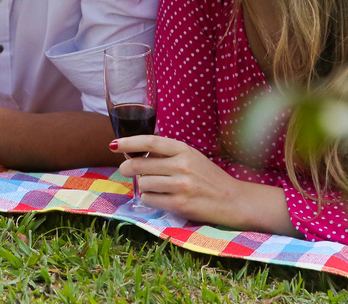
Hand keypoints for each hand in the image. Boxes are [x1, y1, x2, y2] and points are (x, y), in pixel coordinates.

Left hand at [113, 134, 255, 227]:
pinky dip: (149, 198)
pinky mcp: (180, 204)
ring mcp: (181, 186)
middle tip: (125, 169)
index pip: (151, 142)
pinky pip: (150, 199)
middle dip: (127, 167)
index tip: (114, 144)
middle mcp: (182, 166)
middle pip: (140, 164)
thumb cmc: (209, 178)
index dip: (130, 142)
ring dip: (142, 185)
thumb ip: (168, 154)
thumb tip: (135, 152)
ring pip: (143, 183)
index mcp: (184, 150)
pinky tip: (158, 197)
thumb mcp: (192, 157)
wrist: (233, 200)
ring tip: (153, 186)